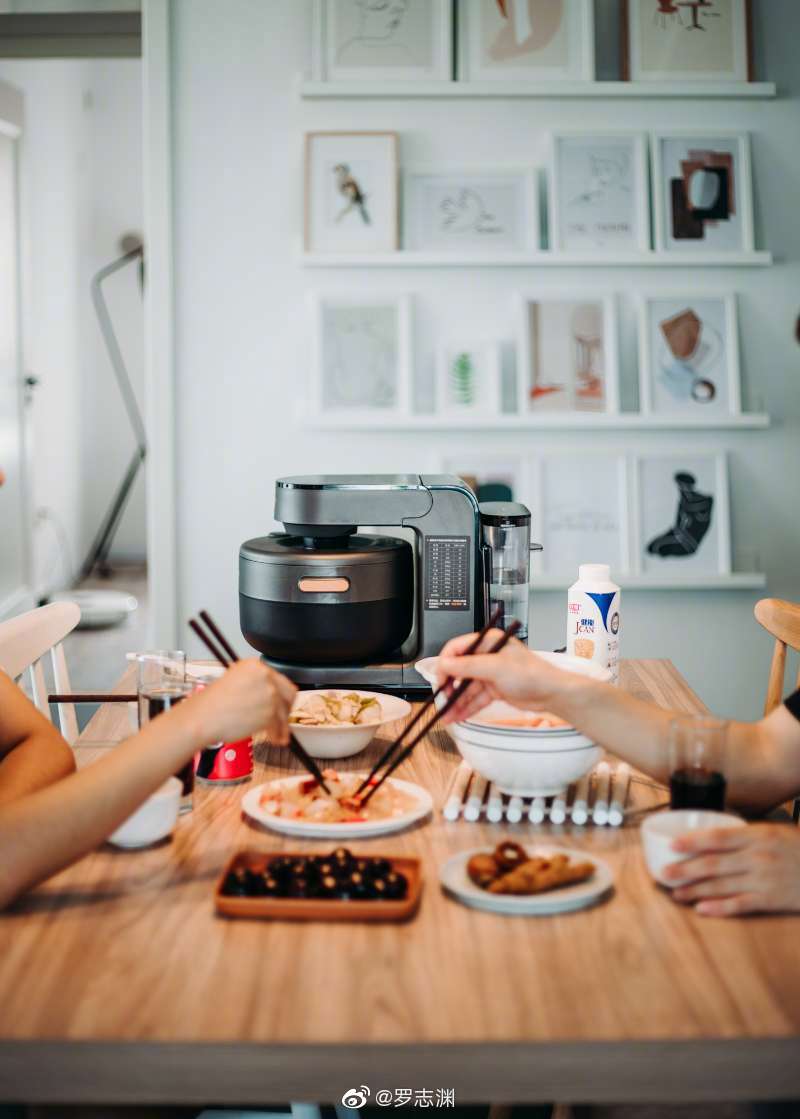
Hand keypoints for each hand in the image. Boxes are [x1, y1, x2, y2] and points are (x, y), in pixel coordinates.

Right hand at [189, 659, 296, 746]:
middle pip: (288, 693)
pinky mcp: (270, 713)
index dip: (279, 694)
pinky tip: (274, 739)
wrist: (202, 718)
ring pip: (284, 712)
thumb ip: (254, 685)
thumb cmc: (211, 704)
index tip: (279, 703)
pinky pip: (279, 726)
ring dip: (281, 725)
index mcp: (255, 665)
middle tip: (282, 718)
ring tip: (276, 734)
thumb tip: (268, 696)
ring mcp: (269, 694)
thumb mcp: (233, 682)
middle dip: (286, 707)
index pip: (278, 679)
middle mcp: (265, 676)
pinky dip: (278, 734)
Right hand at [436, 632, 571, 723]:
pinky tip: (458, 716)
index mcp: (488, 642)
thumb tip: (445, 664)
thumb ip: (468, 666)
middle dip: (450, 687)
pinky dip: (466, 707)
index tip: (440, 679)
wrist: (552, 693)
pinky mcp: (494, 689)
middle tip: (443, 700)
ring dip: (457, 702)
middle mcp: (487, 656)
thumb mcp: (496, 667)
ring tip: (448, 715)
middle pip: (460, 671)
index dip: (445, 664)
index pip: (457, 649)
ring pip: (467, 688)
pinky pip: (475, 698)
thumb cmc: (533, 674)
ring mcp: (490, 673)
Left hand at [665, 823, 799, 915]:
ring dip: (696, 890)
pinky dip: (719, 907)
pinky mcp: (772, 900)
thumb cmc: (799, 848)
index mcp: (758, 835)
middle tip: (663, 874)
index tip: (672, 845)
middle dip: (685, 869)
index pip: (718, 837)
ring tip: (676, 893)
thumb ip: (747, 836)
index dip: (692, 842)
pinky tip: (702, 909)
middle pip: (713, 863)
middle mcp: (758, 857)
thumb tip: (712, 840)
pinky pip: (741, 904)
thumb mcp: (775, 832)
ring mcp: (764, 880)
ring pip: (722, 885)